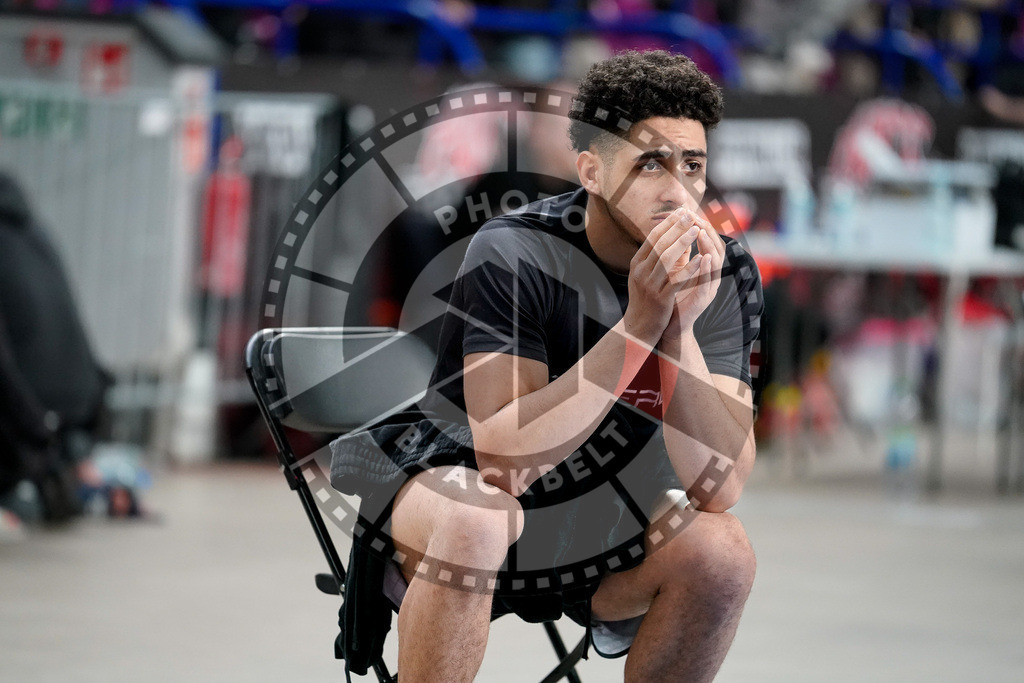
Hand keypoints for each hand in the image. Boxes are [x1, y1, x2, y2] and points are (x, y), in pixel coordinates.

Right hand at [622, 208, 702, 342]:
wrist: (639, 327)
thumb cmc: (646, 298)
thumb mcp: (648, 274)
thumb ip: (661, 256)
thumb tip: (680, 235)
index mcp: (637, 263)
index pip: (653, 237)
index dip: (668, 223)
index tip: (681, 211)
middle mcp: (641, 271)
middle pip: (660, 244)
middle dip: (676, 228)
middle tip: (690, 214)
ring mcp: (650, 285)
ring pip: (667, 258)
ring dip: (683, 242)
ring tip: (696, 230)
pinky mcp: (661, 298)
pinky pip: (677, 280)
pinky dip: (690, 268)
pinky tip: (702, 258)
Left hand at [664, 211, 725, 339]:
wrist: (669, 325)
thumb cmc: (672, 297)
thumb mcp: (675, 272)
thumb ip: (679, 255)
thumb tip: (674, 232)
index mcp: (704, 269)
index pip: (708, 242)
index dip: (701, 226)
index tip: (690, 212)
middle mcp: (710, 277)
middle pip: (717, 248)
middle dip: (707, 232)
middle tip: (697, 217)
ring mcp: (709, 288)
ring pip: (716, 263)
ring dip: (710, 246)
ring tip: (702, 232)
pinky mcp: (704, 300)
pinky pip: (709, 282)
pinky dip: (708, 268)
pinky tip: (705, 257)